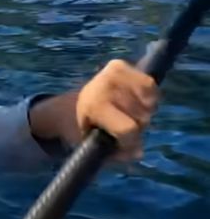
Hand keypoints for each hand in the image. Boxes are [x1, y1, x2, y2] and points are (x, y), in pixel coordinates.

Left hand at [29, 60, 159, 160]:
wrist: (68, 105)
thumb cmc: (86, 129)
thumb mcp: (95, 146)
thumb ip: (116, 153)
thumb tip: (138, 153)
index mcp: (95, 106)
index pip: (128, 129)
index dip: (130, 141)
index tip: (123, 142)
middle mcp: (104, 85)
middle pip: (142, 117)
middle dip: (137, 125)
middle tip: (121, 123)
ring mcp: (112, 72)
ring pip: (149, 103)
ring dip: (143, 112)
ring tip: (126, 112)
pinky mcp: (119, 64)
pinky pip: (150, 85)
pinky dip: (148, 97)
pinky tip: (135, 101)